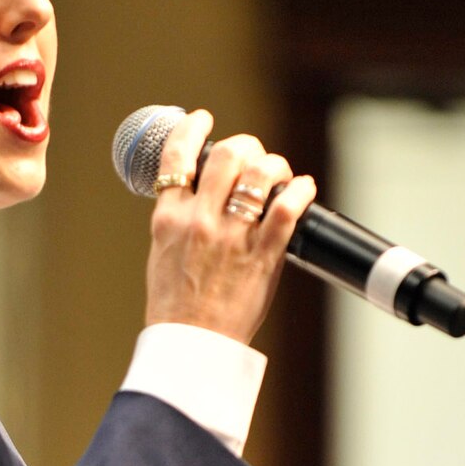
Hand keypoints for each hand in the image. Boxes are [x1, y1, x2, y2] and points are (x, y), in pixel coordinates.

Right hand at [144, 110, 316, 344]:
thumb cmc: (175, 307)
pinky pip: (288, 208)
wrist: (191, 345)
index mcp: (169, 218)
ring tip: (278, 174)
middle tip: (252, 155)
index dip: (193, 128)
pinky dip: (300, 190)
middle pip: (228, 155)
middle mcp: (199, 220)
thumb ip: (178, 220)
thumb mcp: (162, 253)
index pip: (177, 155)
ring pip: (260, 173)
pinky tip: (302, 189)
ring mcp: (233, 236)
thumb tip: (198, 196)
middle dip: (246, 146)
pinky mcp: (263, 255)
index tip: (204, 120)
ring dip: (274, 165)